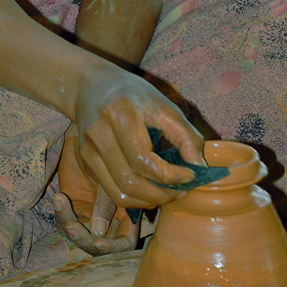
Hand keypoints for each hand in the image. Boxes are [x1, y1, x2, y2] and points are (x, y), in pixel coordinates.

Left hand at [55, 135, 137, 253]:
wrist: (83, 135)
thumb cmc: (104, 150)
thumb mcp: (108, 174)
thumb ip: (107, 202)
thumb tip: (99, 233)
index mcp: (127, 211)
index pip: (125, 242)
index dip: (114, 247)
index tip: (98, 240)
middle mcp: (109, 217)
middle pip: (100, 245)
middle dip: (85, 241)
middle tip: (72, 227)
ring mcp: (90, 214)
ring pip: (80, 236)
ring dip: (68, 224)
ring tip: (60, 201)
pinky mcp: (72, 209)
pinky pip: (64, 222)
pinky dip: (60, 213)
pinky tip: (58, 197)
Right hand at [74, 65, 205, 210]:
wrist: (93, 85)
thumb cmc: (134, 94)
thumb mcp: (165, 106)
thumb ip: (186, 136)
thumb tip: (200, 168)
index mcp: (120, 113)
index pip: (144, 161)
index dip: (171, 176)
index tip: (190, 175)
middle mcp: (99, 133)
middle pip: (130, 183)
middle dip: (161, 195)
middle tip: (181, 191)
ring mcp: (87, 149)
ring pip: (119, 194)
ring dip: (148, 201)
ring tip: (167, 192)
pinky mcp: (85, 161)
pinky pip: (111, 192)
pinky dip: (135, 198)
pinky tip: (150, 188)